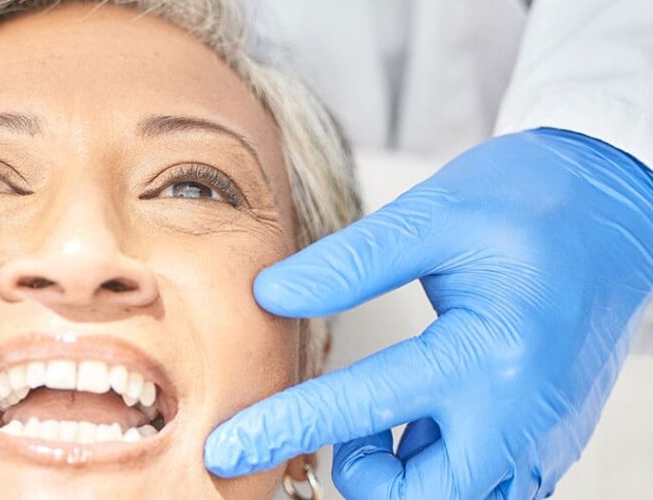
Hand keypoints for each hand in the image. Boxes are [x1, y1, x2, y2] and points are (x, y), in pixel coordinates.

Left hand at [203, 128, 652, 497]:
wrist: (615, 205)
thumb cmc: (531, 201)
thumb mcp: (433, 216)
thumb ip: (349, 264)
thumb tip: (270, 296)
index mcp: (489, 351)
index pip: (366, 406)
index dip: (285, 428)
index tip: (226, 449)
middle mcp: (522, 410)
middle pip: (426, 494)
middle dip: (364, 477)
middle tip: (339, 430)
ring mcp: (543, 431)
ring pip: (464, 499)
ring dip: (408, 480)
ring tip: (383, 421)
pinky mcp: (549, 435)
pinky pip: (492, 484)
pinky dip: (444, 469)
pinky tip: (422, 423)